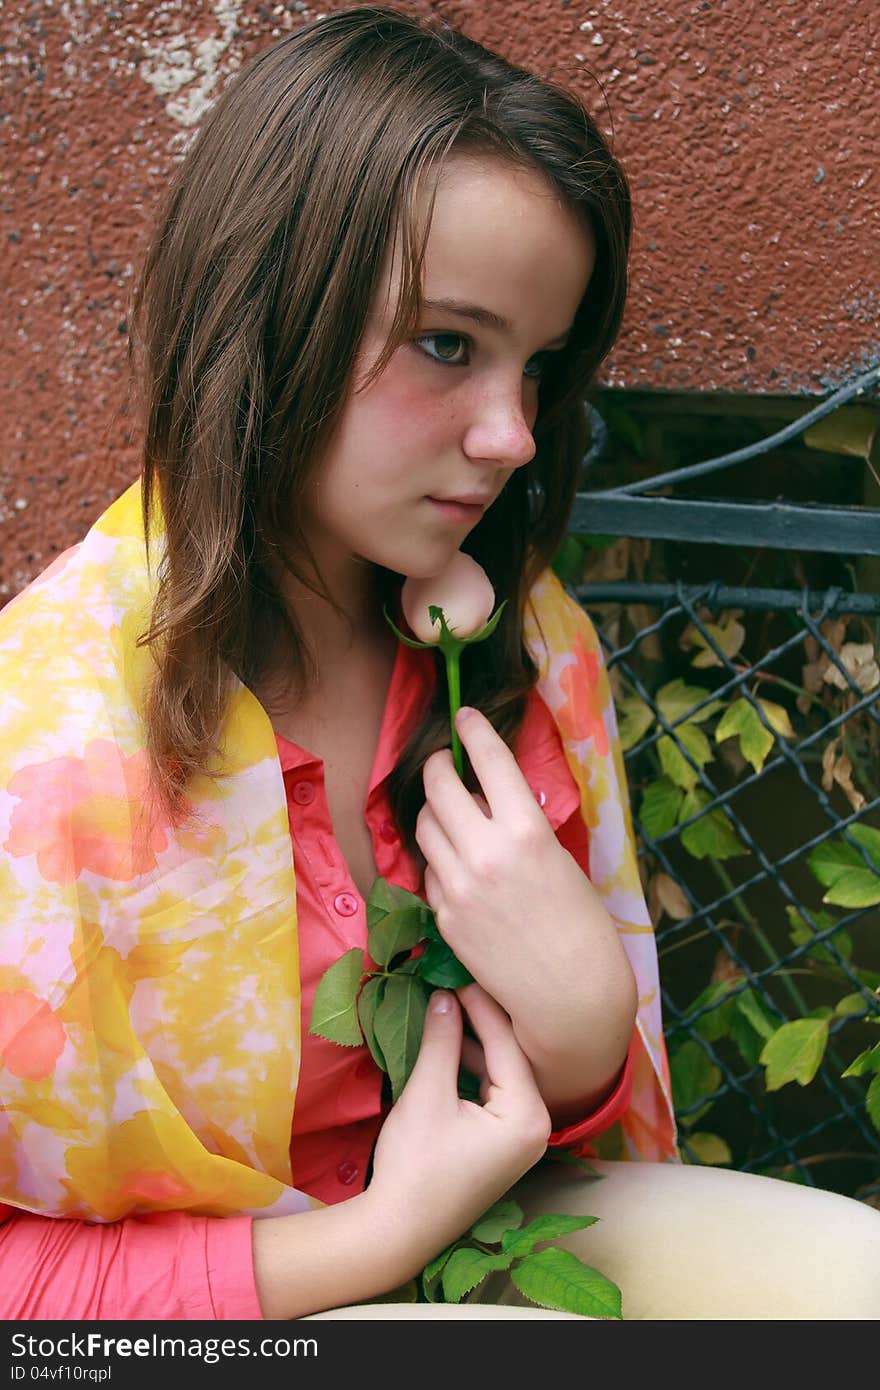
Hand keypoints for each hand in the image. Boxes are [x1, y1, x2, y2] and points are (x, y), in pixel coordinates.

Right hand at [365, 983, 550, 1271]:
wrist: (398, 1230)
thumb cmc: (415, 1164)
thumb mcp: (428, 1093)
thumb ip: (442, 1040)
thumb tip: (444, 995)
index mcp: (529, 1115)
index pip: (508, 1044)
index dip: (481, 1005)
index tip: (458, 973)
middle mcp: (538, 1127)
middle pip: (511, 1058)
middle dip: (481, 1021)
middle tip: (454, 982)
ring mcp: (522, 1139)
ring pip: (502, 1074)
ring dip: (475, 1044)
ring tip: (448, 1005)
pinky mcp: (504, 1145)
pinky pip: (495, 1093)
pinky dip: (474, 1070)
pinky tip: (451, 1044)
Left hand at [414, 705, 636, 1118]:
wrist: (570, 996)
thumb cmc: (583, 927)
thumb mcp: (560, 859)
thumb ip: (521, 826)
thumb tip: (490, 798)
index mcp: (526, 832)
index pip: (488, 761)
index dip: (473, 730)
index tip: (464, 715)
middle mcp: (485, 854)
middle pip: (438, 787)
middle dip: (438, 766)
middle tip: (445, 763)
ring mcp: (457, 887)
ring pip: (423, 826)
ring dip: (434, 811)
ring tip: (451, 813)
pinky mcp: (443, 917)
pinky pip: (428, 870)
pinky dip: (438, 859)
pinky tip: (458, 866)